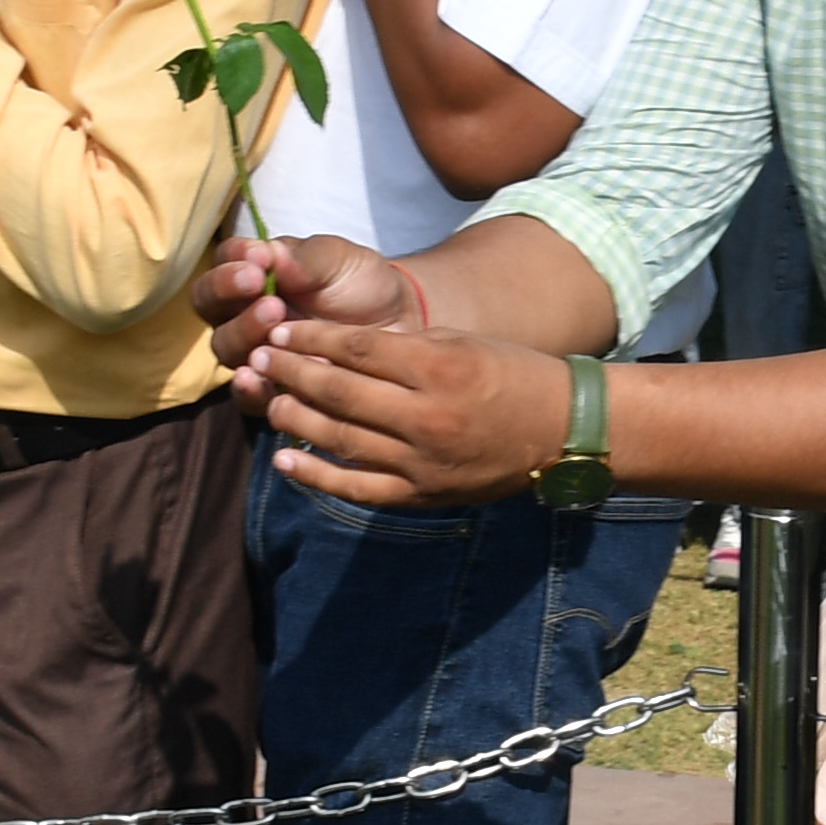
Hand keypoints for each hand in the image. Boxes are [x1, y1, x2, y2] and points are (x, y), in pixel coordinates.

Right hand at [194, 232, 419, 391]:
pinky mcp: (273, 390)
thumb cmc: (359, 283)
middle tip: (269, 297)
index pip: (224, 263)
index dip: (232, 262)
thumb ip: (305, 258)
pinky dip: (248, 388)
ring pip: (227, 348)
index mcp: (253, 273)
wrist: (398, 324)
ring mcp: (256, 353)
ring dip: (244, 336)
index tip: (258, 259)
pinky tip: (254, 378)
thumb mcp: (337, 260)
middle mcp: (243, 312)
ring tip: (275, 329)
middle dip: (231, 296)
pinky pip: (247, 396)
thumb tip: (271, 255)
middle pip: (213, 306)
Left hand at [251, 316, 570, 505]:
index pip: (358, 349)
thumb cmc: (513, 375)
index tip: (284, 330)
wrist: (563, 432)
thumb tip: (336, 347)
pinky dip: (317, 476)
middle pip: (341, 393)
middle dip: (294, 373)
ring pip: (341, 439)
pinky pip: (359, 487)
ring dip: (296, 419)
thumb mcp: (462, 342)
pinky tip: (285, 460)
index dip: (314, 338)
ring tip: (270, 400)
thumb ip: (402, 347)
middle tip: (262, 358)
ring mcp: (423, 461)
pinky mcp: (423, 494)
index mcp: (440, 368)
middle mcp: (427, 416)